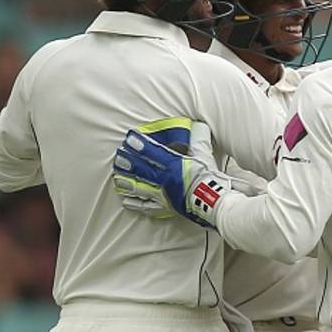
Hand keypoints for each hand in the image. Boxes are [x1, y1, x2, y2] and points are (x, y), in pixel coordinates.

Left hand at [113, 128, 231, 227]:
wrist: (213, 202)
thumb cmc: (209, 178)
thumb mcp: (205, 154)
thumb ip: (199, 138)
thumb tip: (198, 124)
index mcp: (172, 164)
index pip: (152, 152)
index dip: (140, 145)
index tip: (130, 138)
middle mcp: (163, 179)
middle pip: (141, 169)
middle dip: (128, 162)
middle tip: (118, 157)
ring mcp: (161, 194)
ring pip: (139, 187)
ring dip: (127, 182)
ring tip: (117, 178)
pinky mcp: (164, 208)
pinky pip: (145, 206)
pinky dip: (135, 203)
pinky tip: (126, 200)